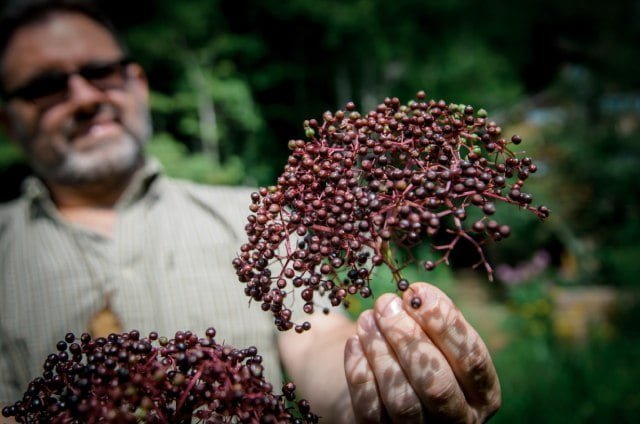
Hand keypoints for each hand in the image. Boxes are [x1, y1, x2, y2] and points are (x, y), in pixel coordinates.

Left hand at [344, 282, 500, 422]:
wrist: (384, 390)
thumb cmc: (419, 353)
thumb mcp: (437, 337)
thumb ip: (434, 319)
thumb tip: (417, 296)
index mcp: (483, 393)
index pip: (472, 358)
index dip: (444, 323)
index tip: (417, 292)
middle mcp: (460, 420)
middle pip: (437, 384)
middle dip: (409, 338)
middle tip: (386, 303)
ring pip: (403, 400)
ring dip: (381, 353)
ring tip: (367, 319)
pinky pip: (371, 409)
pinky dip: (360, 373)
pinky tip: (354, 342)